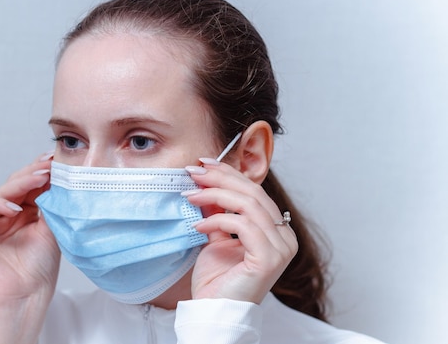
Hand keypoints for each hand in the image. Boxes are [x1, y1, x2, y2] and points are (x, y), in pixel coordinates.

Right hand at [0, 152, 59, 305]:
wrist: (24, 296)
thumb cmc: (38, 268)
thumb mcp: (51, 228)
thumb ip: (50, 202)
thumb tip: (58, 174)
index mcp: (23, 214)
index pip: (32, 187)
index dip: (43, 173)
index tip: (57, 160)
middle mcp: (4, 215)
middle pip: (17, 186)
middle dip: (33, 173)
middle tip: (49, 163)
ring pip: (2, 193)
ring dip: (21, 183)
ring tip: (39, 177)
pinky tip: (15, 207)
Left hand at [184, 159, 297, 303]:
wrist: (214, 312)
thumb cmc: (216, 280)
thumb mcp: (216, 236)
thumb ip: (218, 211)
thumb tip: (205, 182)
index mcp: (277, 230)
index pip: (254, 191)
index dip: (228, 173)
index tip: (203, 163)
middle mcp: (284, 237)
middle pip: (253, 192)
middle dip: (220, 177)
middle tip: (193, 171)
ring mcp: (280, 248)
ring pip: (249, 204)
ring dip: (214, 194)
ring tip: (190, 194)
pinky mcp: (269, 258)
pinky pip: (243, 225)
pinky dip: (218, 219)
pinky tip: (198, 224)